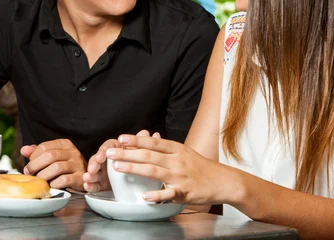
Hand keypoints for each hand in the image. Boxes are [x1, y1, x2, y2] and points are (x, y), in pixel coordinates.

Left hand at [20, 139, 86, 189]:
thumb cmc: (65, 167)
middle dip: (35, 165)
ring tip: (39, 181)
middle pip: (50, 156)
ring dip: (44, 175)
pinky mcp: (80, 178)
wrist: (86, 178)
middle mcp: (73, 152)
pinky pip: (65, 180)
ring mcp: (78, 164)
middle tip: (29, 174)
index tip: (28, 166)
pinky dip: (55, 184)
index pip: (45, 146)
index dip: (33, 157)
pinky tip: (51, 186)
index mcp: (64, 144)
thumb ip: (38, 153)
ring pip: (57, 167)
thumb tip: (23, 150)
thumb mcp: (52, 157)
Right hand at [83, 130, 159, 192]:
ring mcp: (102, 171)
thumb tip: (148, 133)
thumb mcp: (137, 151)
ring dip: (89, 175)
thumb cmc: (133, 158)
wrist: (136, 177)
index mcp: (114, 148)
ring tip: (87, 178)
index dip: (103, 152)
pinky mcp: (101, 183)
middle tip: (93, 169)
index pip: (107, 147)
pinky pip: (95, 184)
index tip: (101, 157)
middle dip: (93, 164)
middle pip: (97, 159)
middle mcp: (106, 159)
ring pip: (93, 172)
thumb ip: (140, 143)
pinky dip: (90, 185)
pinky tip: (87, 186)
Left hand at [106, 134, 224, 204]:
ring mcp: (180, 176)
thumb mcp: (184, 152)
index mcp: (177, 149)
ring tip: (117, 167)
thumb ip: (166, 149)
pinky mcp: (184, 192)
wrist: (223, 181)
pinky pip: (168, 194)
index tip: (121, 138)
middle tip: (110, 153)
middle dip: (127, 153)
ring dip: (134, 168)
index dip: (136, 139)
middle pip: (148, 155)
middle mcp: (177, 160)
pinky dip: (156, 194)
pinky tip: (144, 195)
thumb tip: (145, 142)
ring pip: (153, 170)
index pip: (153, 142)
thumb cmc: (201, 167)